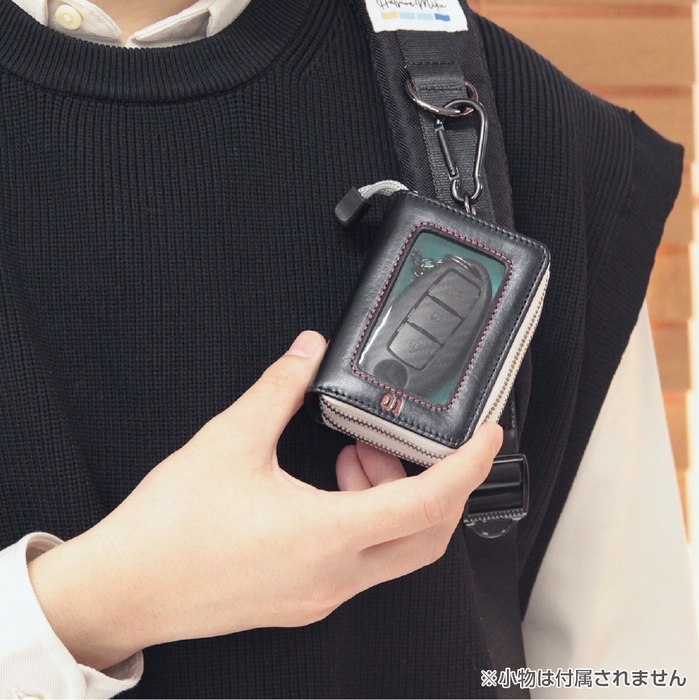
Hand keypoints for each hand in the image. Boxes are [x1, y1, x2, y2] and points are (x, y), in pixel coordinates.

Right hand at [28, 331, 501, 669]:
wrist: (125, 588)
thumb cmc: (170, 529)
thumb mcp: (230, 440)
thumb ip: (279, 389)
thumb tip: (306, 352)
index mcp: (326, 536)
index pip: (429, 502)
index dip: (469, 464)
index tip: (486, 437)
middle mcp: (334, 575)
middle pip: (426, 535)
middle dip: (432, 482)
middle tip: (399, 442)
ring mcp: (320, 594)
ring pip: (394, 551)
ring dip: (391, 499)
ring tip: (353, 456)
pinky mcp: (302, 598)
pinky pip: (361, 562)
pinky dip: (364, 520)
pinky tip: (329, 488)